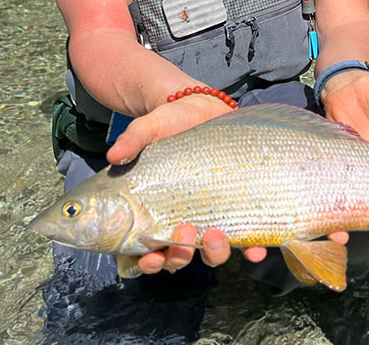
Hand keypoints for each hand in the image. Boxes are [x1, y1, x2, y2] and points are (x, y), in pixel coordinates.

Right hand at [107, 96, 253, 275]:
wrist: (203, 107)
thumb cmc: (170, 122)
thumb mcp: (149, 127)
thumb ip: (132, 140)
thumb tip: (114, 154)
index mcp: (155, 211)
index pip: (147, 250)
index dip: (149, 262)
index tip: (153, 255)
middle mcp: (183, 220)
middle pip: (179, 257)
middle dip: (180, 256)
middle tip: (185, 232)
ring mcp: (211, 215)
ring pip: (211, 253)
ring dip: (214, 254)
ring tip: (216, 236)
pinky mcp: (237, 206)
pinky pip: (246, 238)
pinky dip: (252, 250)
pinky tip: (254, 250)